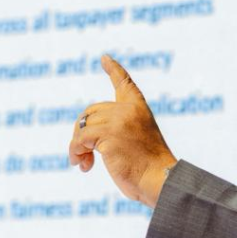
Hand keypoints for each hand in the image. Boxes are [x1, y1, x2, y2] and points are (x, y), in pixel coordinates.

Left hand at [68, 55, 176, 206]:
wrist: (161, 180)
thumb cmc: (150, 169)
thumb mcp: (136, 141)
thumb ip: (118, 129)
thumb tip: (81, 136)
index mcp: (139, 108)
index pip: (125, 83)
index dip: (114, 69)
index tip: (104, 58)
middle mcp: (128, 110)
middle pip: (90, 112)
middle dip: (82, 133)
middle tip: (84, 156)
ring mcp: (118, 121)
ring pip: (82, 126)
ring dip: (77, 147)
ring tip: (83, 164)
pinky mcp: (108, 135)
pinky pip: (79, 140)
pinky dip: (75, 152)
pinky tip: (82, 165)